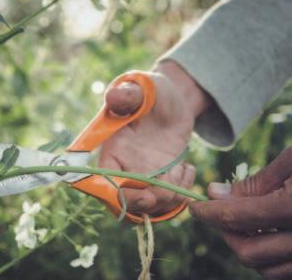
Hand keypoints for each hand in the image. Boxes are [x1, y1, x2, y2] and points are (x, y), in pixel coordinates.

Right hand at [99, 61, 209, 215]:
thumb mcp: (144, 89)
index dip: (122, 197)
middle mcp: (124, 167)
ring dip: (171, 196)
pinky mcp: (160, 179)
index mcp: (112, 150)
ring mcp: (143, 175)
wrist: (174, 101)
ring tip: (183, 169)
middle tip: (171, 190)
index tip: (147, 196)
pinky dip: (182, 193)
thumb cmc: (154, 91)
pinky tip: (188, 170)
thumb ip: (129, 94)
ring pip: (151, 205)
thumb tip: (113, 97)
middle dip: (151, 202)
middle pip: (128, 201)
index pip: (106, 184)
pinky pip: (168, 200)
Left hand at [190, 147, 291, 279]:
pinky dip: (270, 258)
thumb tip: (216, 193)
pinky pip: (286, 272)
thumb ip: (256, 182)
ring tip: (245, 222)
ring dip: (247, 247)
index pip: (235, 218)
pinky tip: (269, 234)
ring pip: (267, 269)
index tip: (195, 207)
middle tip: (220, 212)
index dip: (208, 213)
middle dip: (226, 233)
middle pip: (249, 252)